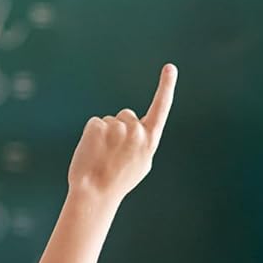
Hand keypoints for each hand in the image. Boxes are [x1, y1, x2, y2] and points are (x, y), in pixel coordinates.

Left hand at [66, 64, 175, 204]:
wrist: (95, 194)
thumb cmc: (118, 182)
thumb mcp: (140, 164)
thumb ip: (143, 143)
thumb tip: (139, 127)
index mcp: (150, 142)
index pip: (160, 109)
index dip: (166, 87)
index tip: (170, 67)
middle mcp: (137, 132)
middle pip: (127, 115)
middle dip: (120, 128)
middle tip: (113, 154)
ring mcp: (117, 128)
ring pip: (110, 121)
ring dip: (105, 134)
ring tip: (103, 157)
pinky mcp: (98, 126)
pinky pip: (95, 124)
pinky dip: (91, 136)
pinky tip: (92, 153)